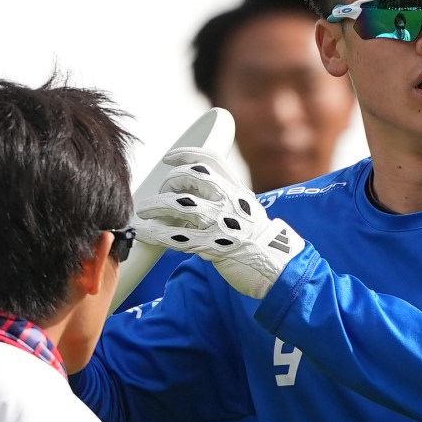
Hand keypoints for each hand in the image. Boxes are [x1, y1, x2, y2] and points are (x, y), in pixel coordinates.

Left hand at [133, 148, 305, 298]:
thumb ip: (225, 198)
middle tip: (161, 194)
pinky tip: (144, 232)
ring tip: (144, 211)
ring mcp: (220, 223)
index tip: (169, 159)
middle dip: (170, 183)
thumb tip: (194, 195)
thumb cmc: (258, 241)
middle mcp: (228, 201)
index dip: (185, 154)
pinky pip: (176, 236)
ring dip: (156, 206)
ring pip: (179, 204)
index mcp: (237, 190)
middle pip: (190, 177)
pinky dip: (156, 233)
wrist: (277, 267)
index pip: (209, 160)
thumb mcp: (247, 210)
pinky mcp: (211, 246)